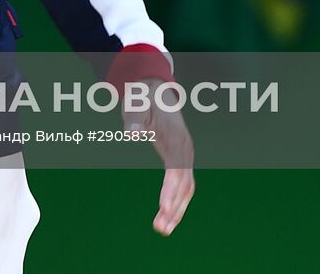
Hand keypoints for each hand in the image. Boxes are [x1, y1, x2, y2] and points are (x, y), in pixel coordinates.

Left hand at [123, 79, 194, 235]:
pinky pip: (184, 184)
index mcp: (176, 140)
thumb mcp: (135, 107)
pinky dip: (178, 201)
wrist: (156, 90)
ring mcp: (186, 155)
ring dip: (177, 210)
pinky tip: (168, 216)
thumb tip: (132, 133)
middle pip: (185, 185)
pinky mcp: (181, 159)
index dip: (170, 191)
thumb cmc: (144, 99)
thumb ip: (134, 120)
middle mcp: (185, 150)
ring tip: (162, 229)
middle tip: (160, 228)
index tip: (163, 209)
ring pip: (187, 189)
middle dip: (174, 208)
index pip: (176, 171)